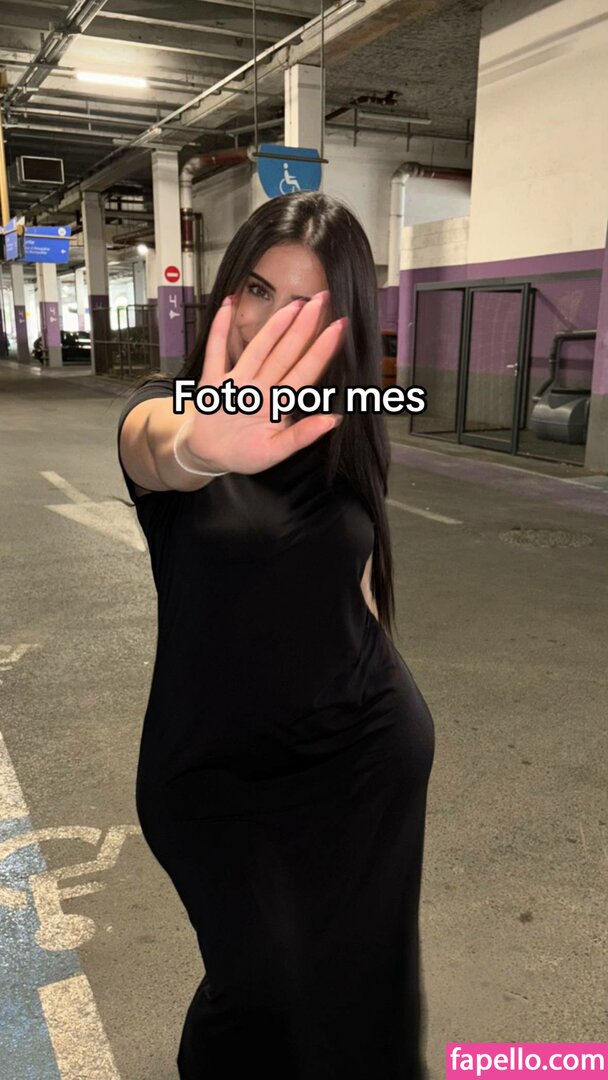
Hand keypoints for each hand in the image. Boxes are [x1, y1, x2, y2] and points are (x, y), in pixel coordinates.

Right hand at [184, 292, 346, 474]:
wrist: (208, 456)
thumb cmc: (243, 453)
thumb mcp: (274, 452)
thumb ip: (300, 437)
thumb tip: (332, 421)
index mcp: (278, 404)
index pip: (304, 372)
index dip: (321, 350)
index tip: (338, 328)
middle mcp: (261, 387)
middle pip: (285, 353)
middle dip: (304, 328)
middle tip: (320, 300)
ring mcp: (237, 382)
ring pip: (258, 349)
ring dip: (274, 327)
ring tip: (291, 305)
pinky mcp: (212, 382)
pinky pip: (216, 352)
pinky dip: (220, 329)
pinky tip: (228, 304)